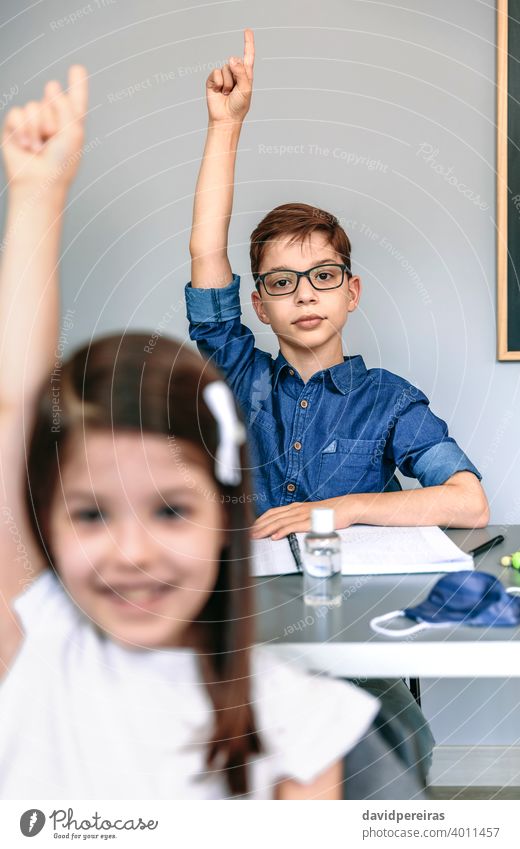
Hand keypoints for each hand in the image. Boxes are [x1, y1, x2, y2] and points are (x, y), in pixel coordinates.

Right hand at [2, 65, 87, 190]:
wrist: (39, 183)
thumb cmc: (60, 164)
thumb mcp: (73, 132)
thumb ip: (66, 105)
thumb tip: (52, 85)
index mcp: (71, 125)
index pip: (74, 100)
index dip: (76, 84)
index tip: (77, 69)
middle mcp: (53, 121)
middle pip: (52, 97)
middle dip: (53, 116)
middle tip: (53, 138)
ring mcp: (33, 124)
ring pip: (33, 106)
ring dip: (37, 127)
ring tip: (39, 147)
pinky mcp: (15, 128)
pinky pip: (17, 113)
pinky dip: (22, 130)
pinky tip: (27, 146)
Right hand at [206, 28, 253, 124]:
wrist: (226, 118)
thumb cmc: (238, 106)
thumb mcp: (245, 89)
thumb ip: (241, 72)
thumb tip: (231, 58)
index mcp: (246, 75)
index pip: (248, 56)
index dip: (248, 43)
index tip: (247, 31)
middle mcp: (234, 73)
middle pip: (235, 62)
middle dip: (236, 76)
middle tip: (235, 91)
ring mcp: (223, 76)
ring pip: (225, 68)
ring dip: (228, 83)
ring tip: (227, 93)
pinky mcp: (213, 80)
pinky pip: (216, 72)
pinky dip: (219, 83)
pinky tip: (219, 92)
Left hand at [251, 497, 352, 539]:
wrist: (346, 507)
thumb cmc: (330, 512)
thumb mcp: (312, 514)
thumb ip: (300, 519)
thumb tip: (290, 528)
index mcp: (296, 507)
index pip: (273, 512)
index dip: (261, 519)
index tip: (251, 527)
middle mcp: (297, 509)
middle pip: (273, 517)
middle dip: (259, 526)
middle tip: (248, 534)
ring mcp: (304, 515)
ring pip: (280, 522)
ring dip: (266, 530)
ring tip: (256, 537)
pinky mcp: (311, 522)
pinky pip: (293, 527)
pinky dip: (282, 532)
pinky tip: (275, 537)